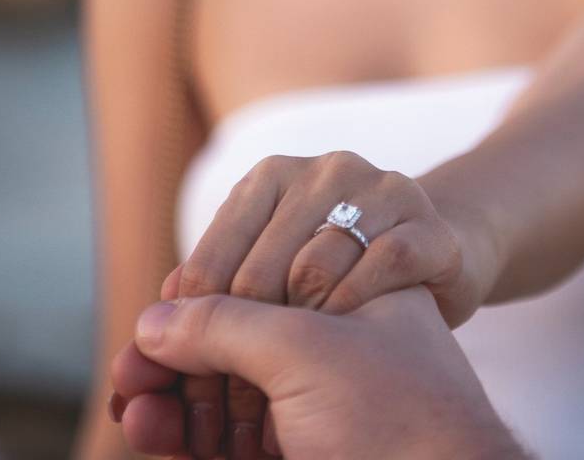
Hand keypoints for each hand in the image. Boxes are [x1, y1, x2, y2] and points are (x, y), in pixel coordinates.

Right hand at [110, 288, 523, 459]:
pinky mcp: (296, 450)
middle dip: (173, 360)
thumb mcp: (309, 349)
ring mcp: (313, 409)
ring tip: (133, 406)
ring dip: (168, 401)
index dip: (198, 307)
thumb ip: (227, 324)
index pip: (259, 289)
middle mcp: (330, 352)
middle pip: (232, 345)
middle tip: (129, 372)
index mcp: (348, 304)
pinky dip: (184, 436)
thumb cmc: (397, 414)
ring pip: (221, 398)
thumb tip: (155, 320)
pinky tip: (149, 427)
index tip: (150, 322)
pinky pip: (226, 439)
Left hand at [168, 151, 493, 457]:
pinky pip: (380, 271)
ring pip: (315, 272)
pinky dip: (359, 312)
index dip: (196, 336)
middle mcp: (323, 170)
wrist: (437, 255)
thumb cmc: (340, 277)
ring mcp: (381, 191)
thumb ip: (213, 300)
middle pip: (257, 275)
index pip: (209, 266)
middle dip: (245, 353)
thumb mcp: (271, 277)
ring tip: (297, 380)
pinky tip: (352, 336)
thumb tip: (146, 337)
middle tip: (238, 414)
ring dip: (304, 338)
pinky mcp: (427, 224)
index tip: (195, 388)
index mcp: (269, 179)